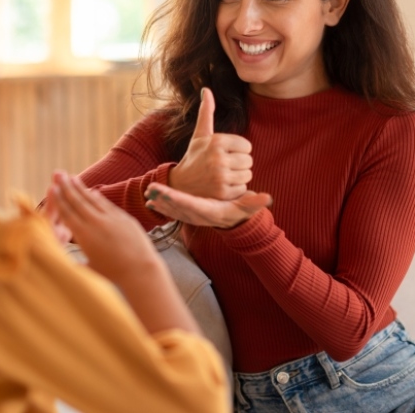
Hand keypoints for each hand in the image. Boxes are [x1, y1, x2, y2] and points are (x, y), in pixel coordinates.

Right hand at [47, 171, 162, 282]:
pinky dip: (98, 197)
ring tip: (72, 177)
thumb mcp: (90, 269)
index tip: (52, 188)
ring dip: (81, 188)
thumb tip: (60, 266)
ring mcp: (110, 218)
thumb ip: (75, 264)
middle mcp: (95, 223)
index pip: (67, 213)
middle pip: (77, 201)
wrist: (140, 270)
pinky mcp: (123, 218)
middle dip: (66, 186)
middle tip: (58, 174)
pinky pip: (107, 204)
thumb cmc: (113, 274)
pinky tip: (93, 191)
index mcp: (84, 235)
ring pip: (92, 199)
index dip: (59, 199)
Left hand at [145, 181, 271, 228]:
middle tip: (151, 190)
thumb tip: (266, 197)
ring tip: (148, 192)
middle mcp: (198, 215)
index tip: (168, 194)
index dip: (180, 201)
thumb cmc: (239, 212)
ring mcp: (191, 216)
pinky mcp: (186, 214)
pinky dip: (161, 206)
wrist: (232, 223)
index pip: (194, 205)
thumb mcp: (247, 207)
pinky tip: (149, 200)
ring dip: (159, 202)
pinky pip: (171, 211)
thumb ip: (255, 202)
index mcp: (210, 211)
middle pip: (178, 208)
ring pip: (172, 210)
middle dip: (164, 200)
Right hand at [168, 87, 252, 200]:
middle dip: (239, 165)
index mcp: (216, 141)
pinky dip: (235, 190)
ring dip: (238, 177)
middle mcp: (218, 158)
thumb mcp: (200, 135)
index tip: (224, 155)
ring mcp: (220, 176)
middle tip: (223, 167)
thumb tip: (207, 89)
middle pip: (249, 161)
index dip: (238, 151)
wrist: (180, 185)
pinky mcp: (222, 192)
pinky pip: (243, 188)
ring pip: (247, 175)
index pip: (246, 146)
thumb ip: (206, 112)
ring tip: (222, 176)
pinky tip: (221, 187)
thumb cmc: (194, 157)